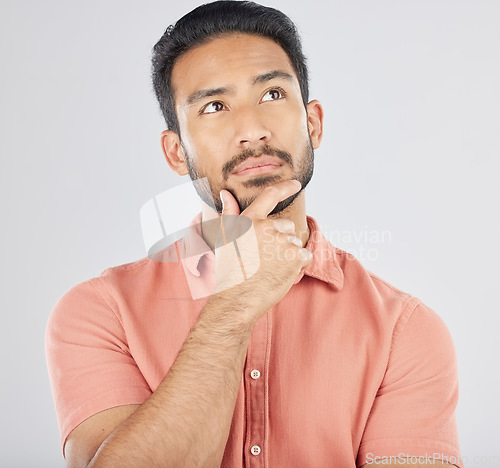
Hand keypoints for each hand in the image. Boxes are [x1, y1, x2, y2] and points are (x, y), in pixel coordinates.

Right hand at [213, 180, 312, 321]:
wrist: (237, 299)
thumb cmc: (229, 271)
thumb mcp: (225, 239)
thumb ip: (230, 213)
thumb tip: (226, 193)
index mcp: (249, 220)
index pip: (270, 196)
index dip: (285, 187)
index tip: (296, 183)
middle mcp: (267, 227)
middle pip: (286, 226)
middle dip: (281, 239)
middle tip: (264, 257)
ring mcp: (283, 242)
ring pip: (295, 242)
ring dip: (288, 253)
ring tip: (270, 267)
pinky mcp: (295, 257)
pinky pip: (305, 256)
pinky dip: (298, 264)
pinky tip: (281, 273)